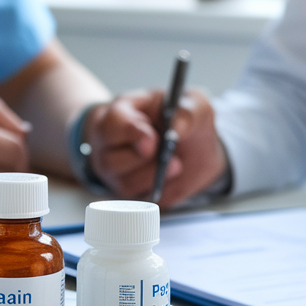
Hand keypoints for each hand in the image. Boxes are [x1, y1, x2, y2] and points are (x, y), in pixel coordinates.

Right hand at [83, 89, 224, 208]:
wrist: (195, 147)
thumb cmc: (183, 119)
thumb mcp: (193, 105)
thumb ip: (187, 111)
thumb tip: (177, 128)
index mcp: (120, 115)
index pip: (112, 124)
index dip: (131, 133)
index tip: (153, 141)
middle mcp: (110, 145)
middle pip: (111, 161)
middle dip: (143, 161)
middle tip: (170, 155)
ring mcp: (117, 172)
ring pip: (125, 183)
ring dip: (154, 176)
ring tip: (176, 165)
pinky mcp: (132, 193)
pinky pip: (140, 201)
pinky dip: (159, 191)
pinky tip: (170, 179)